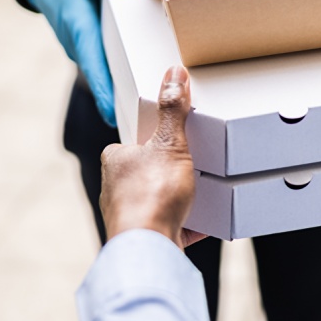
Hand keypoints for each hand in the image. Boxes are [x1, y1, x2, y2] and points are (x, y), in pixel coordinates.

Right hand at [20, 0, 138, 126]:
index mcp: (80, 29)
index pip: (94, 65)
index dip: (104, 90)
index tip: (113, 113)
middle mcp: (80, 44)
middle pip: (102, 79)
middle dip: (118, 101)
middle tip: (139, 127)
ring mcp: (83, 48)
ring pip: (104, 74)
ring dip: (120, 92)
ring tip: (145, 114)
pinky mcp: (88, 45)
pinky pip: (105, 65)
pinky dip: (119, 77)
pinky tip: (141, 86)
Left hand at [100, 65, 206, 248]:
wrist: (150, 245)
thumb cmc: (151, 194)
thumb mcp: (170, 142)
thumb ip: (173, 109)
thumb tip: (173, 75)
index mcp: (116, 160)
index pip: (133, 142)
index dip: (155, 140)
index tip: (176, 140)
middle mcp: (115, 189)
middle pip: (147, 171)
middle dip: (169, 171)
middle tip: (194, 164)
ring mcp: (129, 215)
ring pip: (157, 200)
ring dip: (177, 198)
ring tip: (200, 192)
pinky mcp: (146, 237)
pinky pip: (171, 226)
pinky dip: (188, 224)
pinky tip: (205, 222)